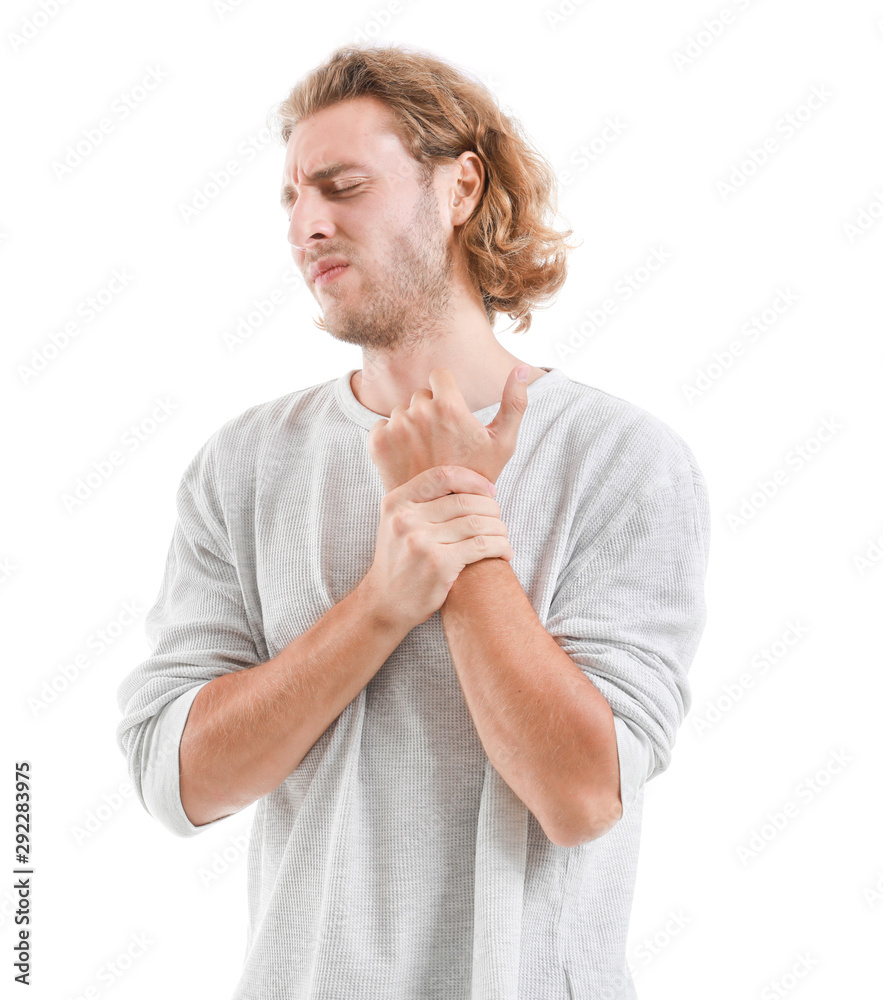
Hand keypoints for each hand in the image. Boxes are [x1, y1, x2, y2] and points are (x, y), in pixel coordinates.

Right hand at [360, 465, 512, 630]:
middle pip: (464, 501)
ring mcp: (421, 542)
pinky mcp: (438, 564)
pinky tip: (504, 552)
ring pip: (477, 523)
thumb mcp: (398, 524)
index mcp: (396, 503)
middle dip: (491, 508)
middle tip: (498, 518)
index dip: (472, 480)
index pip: (442, 476)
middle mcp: (406, 519)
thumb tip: (470, 484)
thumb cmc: (400, 562)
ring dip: (499, 528)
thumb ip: (423, 503)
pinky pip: (481, 546)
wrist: (385, 603)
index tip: (489, 491)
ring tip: (503, 536)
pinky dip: (500, 547)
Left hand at [367, 365, 529, 493]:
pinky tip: (408, 458)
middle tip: (441, 441)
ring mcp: (396, 427)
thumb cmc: (478, 477)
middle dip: (430, 411)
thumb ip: (515, 403)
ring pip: (402, 411)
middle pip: (421, 395)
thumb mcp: (503, 442)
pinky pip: (382, 425)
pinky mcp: (378, 442)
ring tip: (425, 452)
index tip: (452, 415)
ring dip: (411, 425)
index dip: (447, 393)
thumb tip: (522, 367)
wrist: (444, 513)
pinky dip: (392, 438)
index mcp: (448, 405)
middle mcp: (418, 411)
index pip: (440, 375)